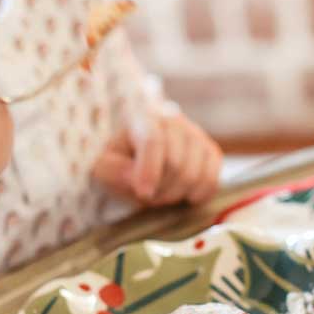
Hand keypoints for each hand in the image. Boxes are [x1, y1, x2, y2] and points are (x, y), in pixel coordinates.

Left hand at [92, 111, 222, 206]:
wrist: (139, 157)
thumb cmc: (119, 163)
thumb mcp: (102, 166)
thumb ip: (112, 171)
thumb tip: (135, 179)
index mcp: (142, 118)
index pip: (153, 141)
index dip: (149, 170)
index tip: (143, 193)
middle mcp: (173, 121)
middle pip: (175, 164)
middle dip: (158, 190)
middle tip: (145, 196)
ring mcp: (196, 135)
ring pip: (194, 176)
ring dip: (174, 195)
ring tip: (160, 193)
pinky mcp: (211, 152)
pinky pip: (211, 182)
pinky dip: (195, 195)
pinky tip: (181, 194)